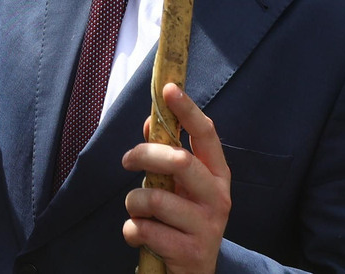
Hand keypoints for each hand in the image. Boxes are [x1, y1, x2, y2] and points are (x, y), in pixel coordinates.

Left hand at [121, 84, 230, 273]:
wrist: (195, 272)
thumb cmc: (183, 219)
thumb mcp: (179, 185)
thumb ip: (167, 154)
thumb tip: (151, 122)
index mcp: (217, 174)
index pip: (206, 135)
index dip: (188, 110)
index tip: (169, 89)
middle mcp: (218, 197)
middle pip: (179, 161)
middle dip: (145, 155)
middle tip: (126, 160)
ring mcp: (207, 226)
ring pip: (155, 199)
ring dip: (134, 202)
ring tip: (137, 211)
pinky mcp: (191, 252)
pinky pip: (144, 229)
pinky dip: (132, 230)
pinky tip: (140, 235)